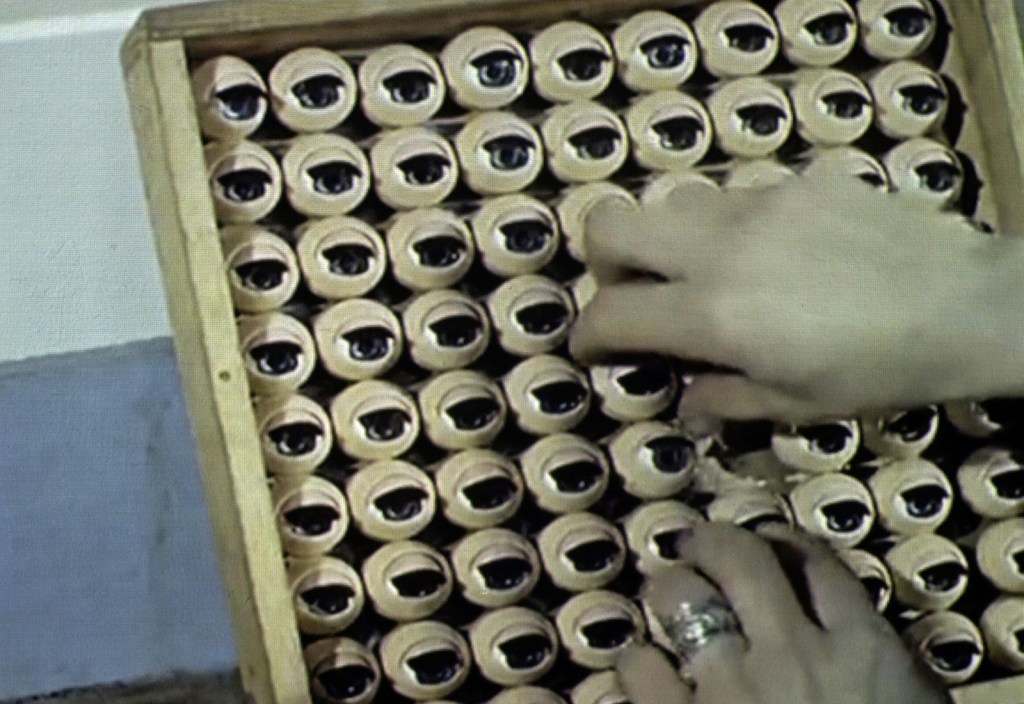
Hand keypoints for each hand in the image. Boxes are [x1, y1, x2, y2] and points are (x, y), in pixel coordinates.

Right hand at [570, 165, 1023, 424]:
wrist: (964, 305)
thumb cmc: (877, 371)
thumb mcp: (795, 404)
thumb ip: (722, 400)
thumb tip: (684, 405)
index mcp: (711, 315)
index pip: (609, 314)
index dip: (586, 336)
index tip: (593, 351)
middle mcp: (716, 249)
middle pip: (609, 226)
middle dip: (603, 265)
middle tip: (636, 298)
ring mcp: (755, 204)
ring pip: (668, 203)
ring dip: (666, 243)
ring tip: (704, 275)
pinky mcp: (795, 180)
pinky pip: (732, 194)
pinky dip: (726, 227)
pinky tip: (773, 254)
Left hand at [617, 523, 948, 703]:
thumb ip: (872, 668)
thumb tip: (842, 637)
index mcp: (862, 650)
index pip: (816, 562)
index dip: (783, 542)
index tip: (766, 541)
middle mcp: (792, 651)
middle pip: (741, 558)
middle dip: (711, 542)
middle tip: (692, 546)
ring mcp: (731, 686)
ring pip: (681, 597)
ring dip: (667, 590)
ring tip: (659, 595)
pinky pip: (641, 666)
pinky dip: (636, 660)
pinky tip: (639, 666)